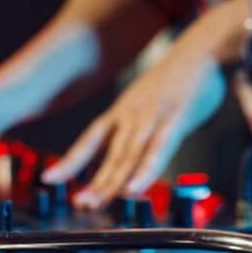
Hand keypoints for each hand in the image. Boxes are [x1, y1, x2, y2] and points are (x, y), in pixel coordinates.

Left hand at [42, 51, 225, 207]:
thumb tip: (132, 154)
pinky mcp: (175, 118)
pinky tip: (135, 188)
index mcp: (123, 111)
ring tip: (100, 202)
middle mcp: (132, 114)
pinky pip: (159, 148)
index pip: (90, 139)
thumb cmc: (178, 79)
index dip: (70, 160)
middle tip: (82, 204)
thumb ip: (140, 129)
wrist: (200, 48)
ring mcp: (152, 116)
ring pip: (129, 154)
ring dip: (114, 180)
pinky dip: (145, 170)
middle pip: (110, 154)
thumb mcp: (149, 102)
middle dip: (96, 181)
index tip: (51, 178)